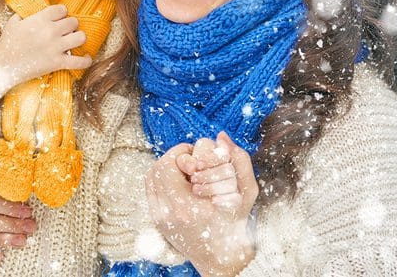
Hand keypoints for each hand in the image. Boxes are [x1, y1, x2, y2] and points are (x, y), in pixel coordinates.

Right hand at [0, 4, 91, 118]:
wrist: (3, 66)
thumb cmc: (6, 44)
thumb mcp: (13, 23)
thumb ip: (24, 15)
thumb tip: (30, 14)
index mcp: (40, 19)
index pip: (62, 9)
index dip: (62, 13)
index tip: (59, 19)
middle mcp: (51, 31)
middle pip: (73, 22)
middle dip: (70, 26)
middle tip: (65, 32)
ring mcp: (55, 47)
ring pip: (81, 37)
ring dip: (78, 39)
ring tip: (74, 42)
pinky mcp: (57, 63)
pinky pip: (80, 62)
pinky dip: (86, 60)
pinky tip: (86, 58)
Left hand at [146, 134, 257, 276]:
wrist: (222, 259)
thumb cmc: (236, 226)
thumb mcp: (246, 193)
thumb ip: (240, 161)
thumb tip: (222, 136)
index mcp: (189, 207)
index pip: (172, 163)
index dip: (184, 153)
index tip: (197, 157)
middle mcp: (169, 213)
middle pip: (159, 168)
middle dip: (175, 157)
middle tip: (191, 160)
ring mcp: (160, 217)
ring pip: (151, 176)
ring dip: (167, 166)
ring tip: (186, 171)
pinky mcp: (156, 219)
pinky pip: (150, 188)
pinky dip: (162, 178)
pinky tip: (179, 181)